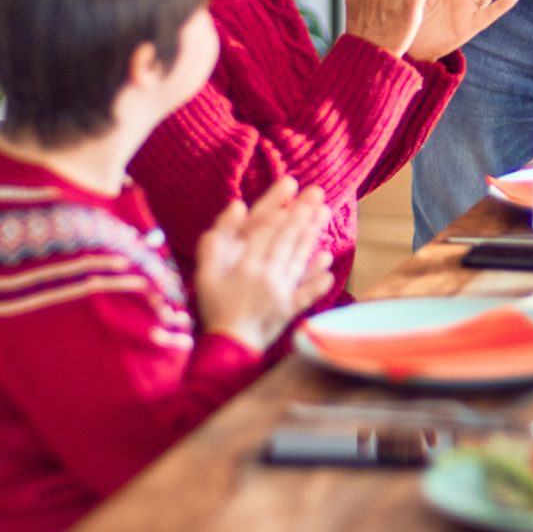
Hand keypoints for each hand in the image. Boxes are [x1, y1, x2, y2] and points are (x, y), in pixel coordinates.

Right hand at [193, 178, 335, 352]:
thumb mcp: (204, 271)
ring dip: (312, 235)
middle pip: (286, 238)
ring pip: (298, 258)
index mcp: (244, 263)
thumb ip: (217, 238)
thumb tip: (237, 206)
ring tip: (324, 213)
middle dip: (302, 213)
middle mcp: (265, 274)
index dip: (277, 205)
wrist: (226, 347)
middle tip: (317, 191)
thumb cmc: (213, 305)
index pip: (264, 228)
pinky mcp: (289, 309)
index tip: (291, 184)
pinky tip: (328, 261)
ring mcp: (280, 292)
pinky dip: (317, 277)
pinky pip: (306, 291)